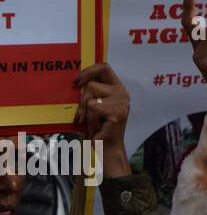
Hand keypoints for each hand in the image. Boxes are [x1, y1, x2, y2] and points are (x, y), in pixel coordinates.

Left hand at [73, 62, 131, 177]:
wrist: (107, 148)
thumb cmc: (98, 127)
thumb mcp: (95, 105)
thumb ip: (91, 92)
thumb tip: (77, 81)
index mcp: (117, 88)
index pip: (104, 67)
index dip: (89, 70)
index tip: (77, 81)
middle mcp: (122, 92)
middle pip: (93, 83)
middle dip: (82, 98)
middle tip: (81, 111)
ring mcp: (121, 102)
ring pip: (91, 97)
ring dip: (85, 112)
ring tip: (90, 122)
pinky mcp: (116, 112)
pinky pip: (93, 108)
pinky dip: (90, 119)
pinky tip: (96, 127)